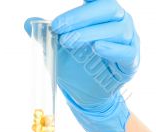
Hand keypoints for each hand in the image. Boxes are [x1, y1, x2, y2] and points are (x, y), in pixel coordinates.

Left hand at [24, 0, 139, 131]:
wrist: (85, 95)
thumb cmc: (75, 67)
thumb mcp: (56, 51)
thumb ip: (46, 36)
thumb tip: (27, 23)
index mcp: (102, 16)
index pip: (96, 1)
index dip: (84, 4)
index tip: (61, 17)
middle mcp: (119, 23)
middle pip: (108, 9)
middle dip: (81, 17)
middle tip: (57, 29)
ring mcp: (128, 41)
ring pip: (117, 29)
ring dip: (91, 33)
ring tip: (69, 41)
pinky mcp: (130, 62)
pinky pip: (127, 52)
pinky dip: (112, 49)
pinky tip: (97, 48)